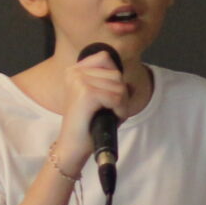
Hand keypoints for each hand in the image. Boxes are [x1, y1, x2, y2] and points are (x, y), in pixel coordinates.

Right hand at [55, 48, 129, 171]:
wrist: (72, 147)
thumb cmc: (88, 125)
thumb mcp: (101, 100)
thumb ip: (114, 86)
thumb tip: (133, 84)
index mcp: (75, 70)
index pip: (105, 57)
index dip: (114, 78)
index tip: (107, 97)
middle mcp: (75, 72)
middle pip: (116, 73)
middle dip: (120, 94)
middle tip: (111, 111)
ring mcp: (79, 81)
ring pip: (119, 85)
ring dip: (122, 103)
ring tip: (110, 115)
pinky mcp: (86, 94)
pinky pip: (117, 97)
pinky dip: (120, 109)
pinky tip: (112, 118)